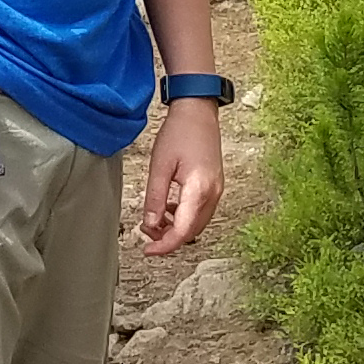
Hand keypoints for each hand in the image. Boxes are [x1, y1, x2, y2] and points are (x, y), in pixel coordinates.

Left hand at [138, 99, 223, 256]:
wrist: (198, 112)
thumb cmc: (180, 132)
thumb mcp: (159, 166)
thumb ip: (155, 198)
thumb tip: (150, 224)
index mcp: (199, 190)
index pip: (183, 231)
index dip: (164, 246)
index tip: (148, 251)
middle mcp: (213, 194)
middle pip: (192, 232)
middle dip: (168, 238)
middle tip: (146, 232)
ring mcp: (217, 190)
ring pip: (197, 224)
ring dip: (176, 229)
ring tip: (154, 220)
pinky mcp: (215, 186)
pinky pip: (200, 212)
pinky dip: (184, 218)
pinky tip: (169, 209)